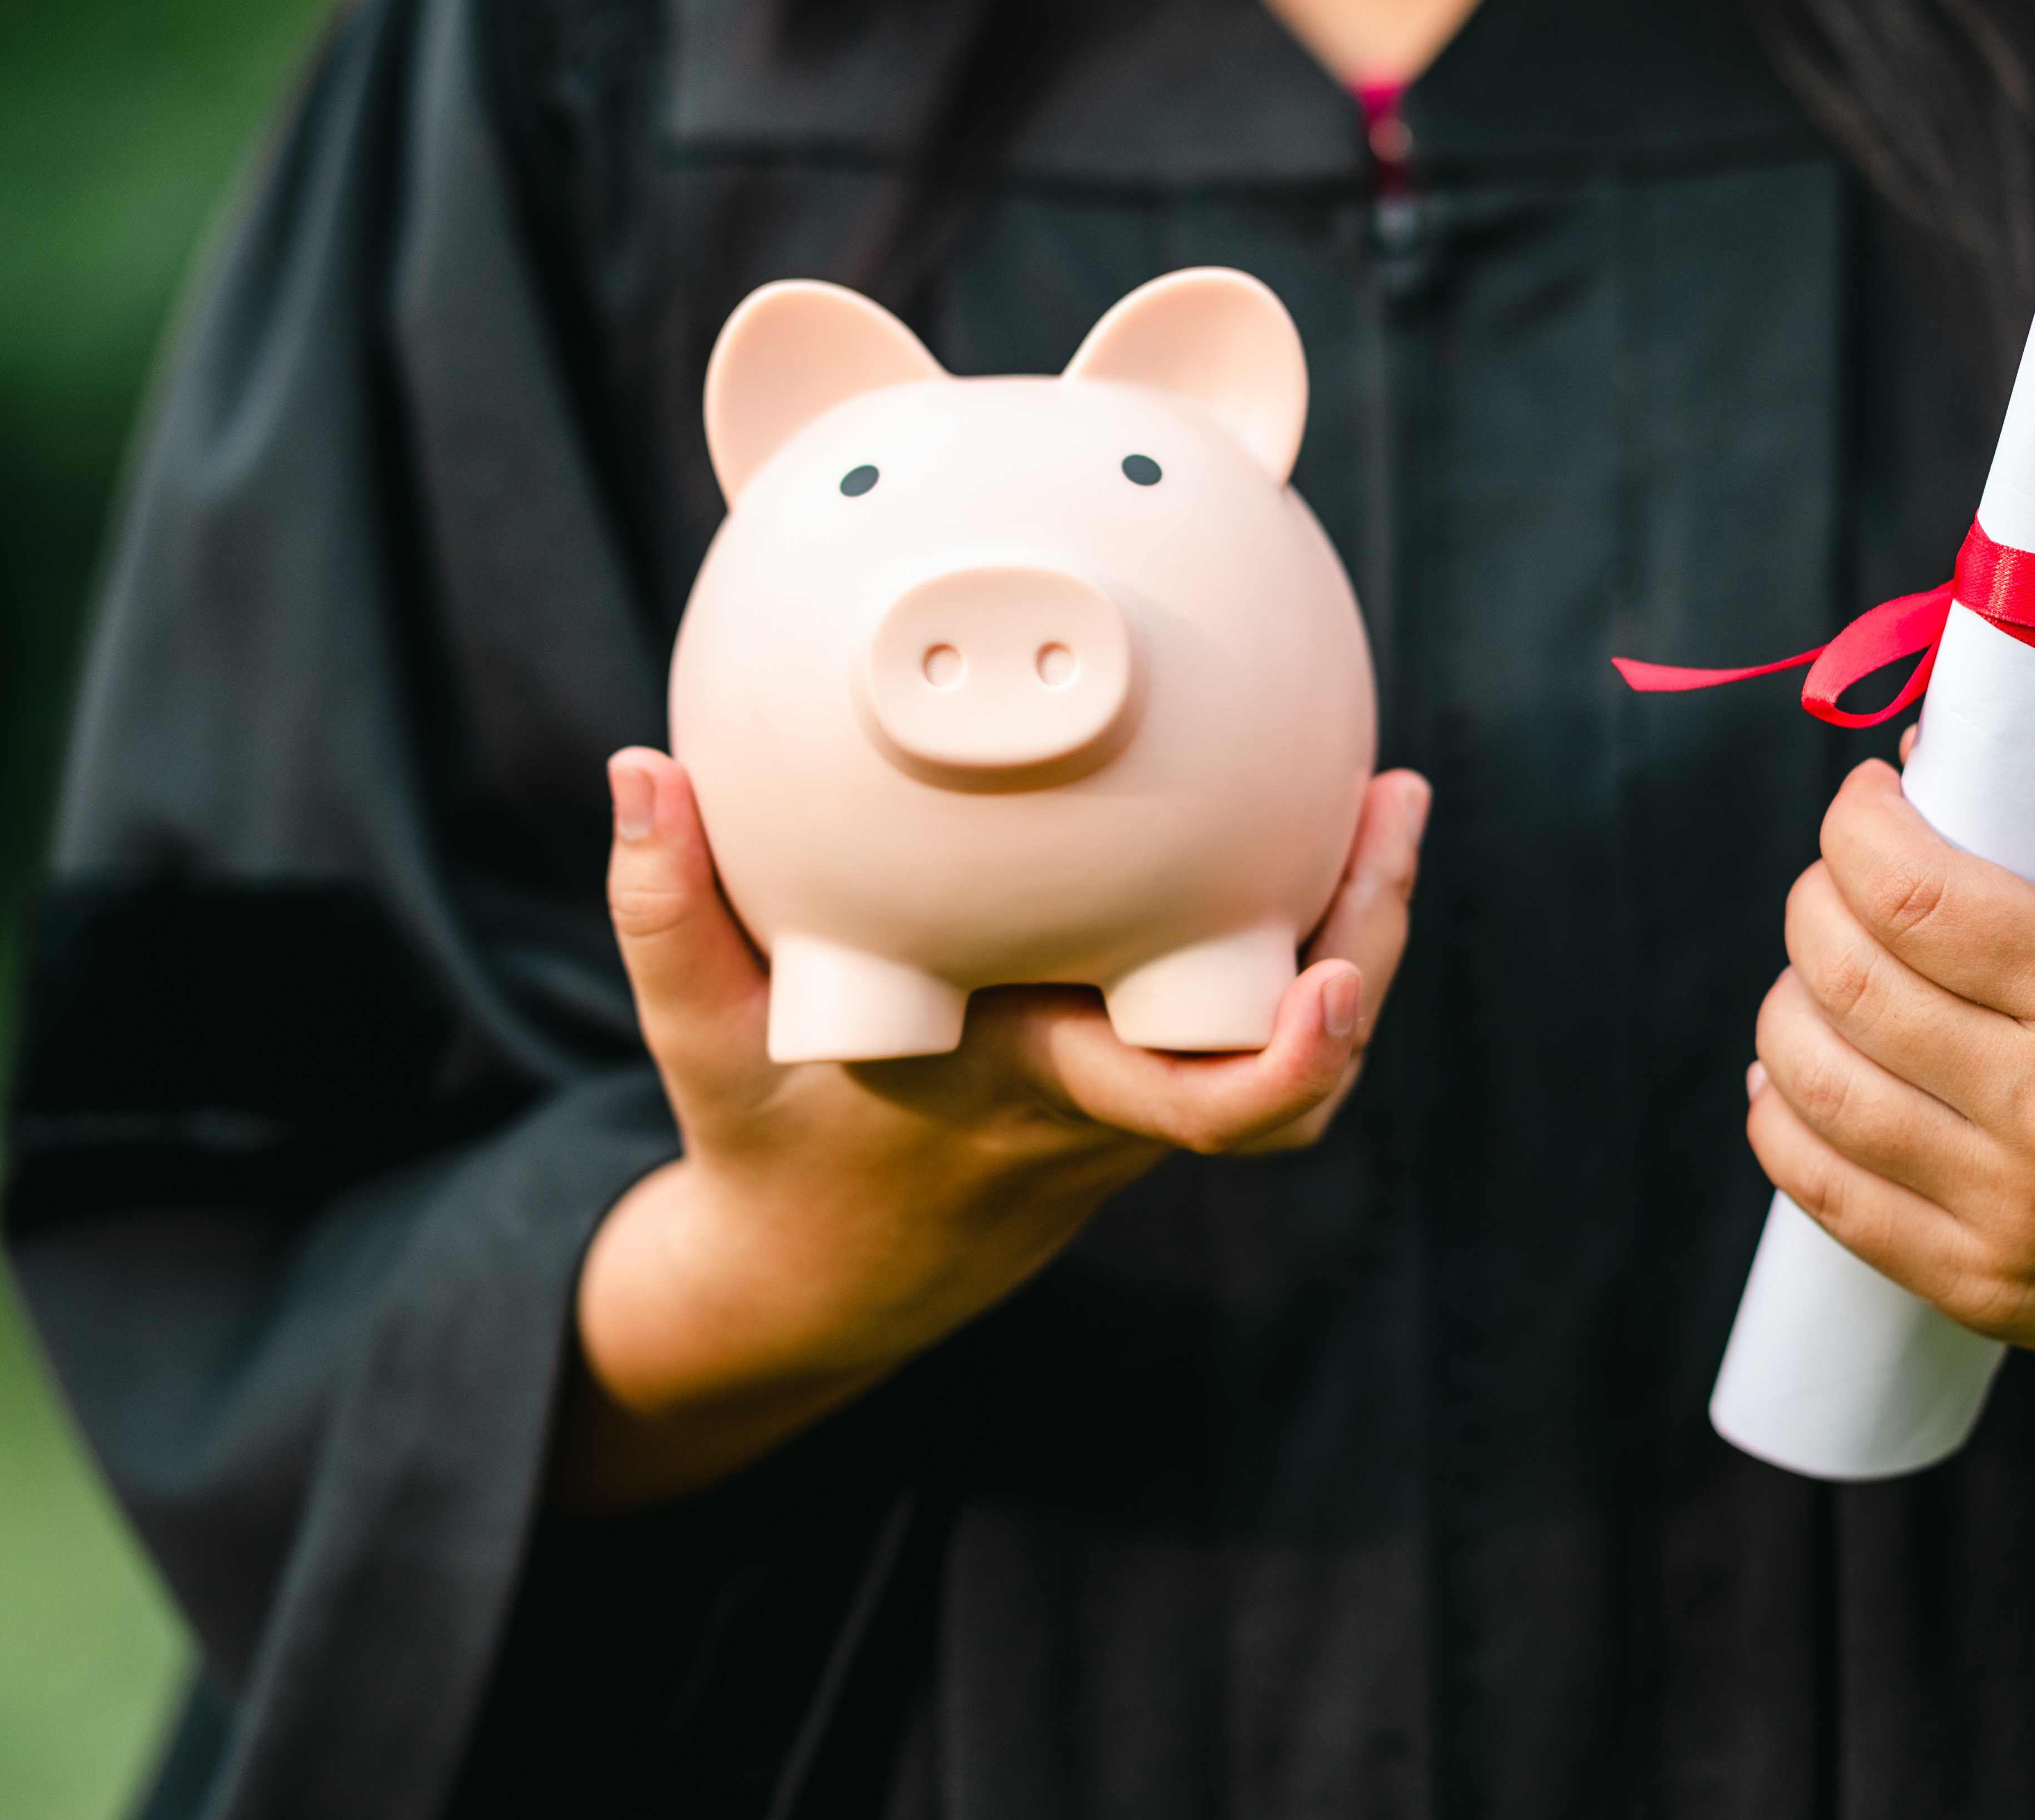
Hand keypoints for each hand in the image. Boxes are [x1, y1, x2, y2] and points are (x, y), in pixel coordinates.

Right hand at [557, 751, 1430, 1511]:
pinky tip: (1309, 816)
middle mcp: (1112, 1104)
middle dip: (1369, 942)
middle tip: (1395, 795)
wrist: (826, 1267)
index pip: (1195, 1110)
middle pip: (1297, 1070)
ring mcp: (1142, 1098)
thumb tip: (639, 767)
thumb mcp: (695, 1031)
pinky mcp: (1148, 1069)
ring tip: (1388, 789)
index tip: (1329, 979)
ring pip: (1302, 1038)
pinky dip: (1303, 925)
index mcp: (1033, 1096)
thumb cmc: (764, 1137)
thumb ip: (664, 904)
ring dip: (1359, 923)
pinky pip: (1258, 1005)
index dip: (1287, 1060)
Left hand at [1746, 758, 2034, 1495]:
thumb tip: (1921, 750)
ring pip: (1809, 1079)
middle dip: (1814, 901)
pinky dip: (1778, 1109)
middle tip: (1836, 882)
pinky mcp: (1977, 1283)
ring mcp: (2013, 1210)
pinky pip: (1816, 1184)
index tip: (1861, 805)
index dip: (1855, 828)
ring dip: (1786, 1002)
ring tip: (1818, 973)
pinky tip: (1796, 1070)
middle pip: (1847, 977)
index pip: (1916, 896)